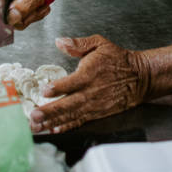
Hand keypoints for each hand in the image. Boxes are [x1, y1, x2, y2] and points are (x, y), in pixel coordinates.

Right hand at [0, 0, 66, 28]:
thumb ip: (27, 3)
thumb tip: (10, 18)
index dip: (10, 19)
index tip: (30, 15)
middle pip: (2, 12)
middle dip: (24, 16)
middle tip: (43, 7)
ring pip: (7, 10)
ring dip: (28, 11)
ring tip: (44, 2)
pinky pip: (9, 3)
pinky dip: (25, 5)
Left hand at [29, 35, 150, 133]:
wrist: (138, 77)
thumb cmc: (117, 59)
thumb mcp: (99, 43)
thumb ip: (78, 43)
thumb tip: (60, 41)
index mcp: (90, 73)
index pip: (71, 83)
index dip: (57, 87)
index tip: (44, 91)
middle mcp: (90, 92)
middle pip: (67, 104)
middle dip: (49, 112)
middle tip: (33, 117)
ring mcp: (93, 105)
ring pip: (70, 115)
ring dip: (52, 122)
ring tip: (36, 127)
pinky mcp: (96, 113)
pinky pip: (79, 121)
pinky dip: (66, 126)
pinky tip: (54, 129)